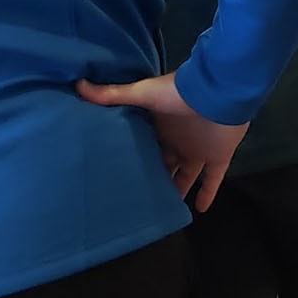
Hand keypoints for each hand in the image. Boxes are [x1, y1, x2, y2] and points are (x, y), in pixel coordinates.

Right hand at [77, 73, 248, 211]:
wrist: (217, 92)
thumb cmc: (178, 93)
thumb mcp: (141, 93)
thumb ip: (112, 94)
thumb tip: (78, 85)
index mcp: (160, 127)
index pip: (145, 148)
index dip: (134, 161)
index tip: (118, 177)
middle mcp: (179, 141)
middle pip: (164, 166)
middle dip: (153, 180)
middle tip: (136, 201)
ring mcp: (200, 150)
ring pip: (186, 177)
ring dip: (176, 191)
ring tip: (161, 213)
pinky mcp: (218, 157)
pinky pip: (213, 180)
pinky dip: (207, 194)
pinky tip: (198, 211)